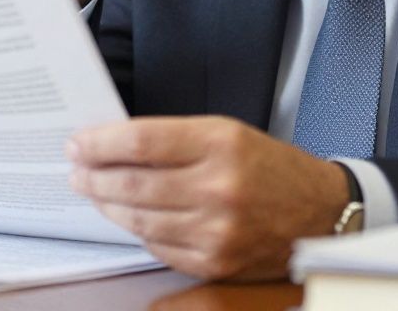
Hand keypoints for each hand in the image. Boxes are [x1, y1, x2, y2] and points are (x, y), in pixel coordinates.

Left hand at [67, 116, 350, 280]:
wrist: (320, 213)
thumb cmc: (272, 168)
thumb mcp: (228, 133)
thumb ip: (175, 139)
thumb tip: (117, 145)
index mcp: (221, 143)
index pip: (142, 141)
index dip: (101, 142)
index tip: (80, 142)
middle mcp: (218, 188)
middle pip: (133, 183)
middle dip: (94, 175)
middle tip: (76, 169)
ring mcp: (216, 231)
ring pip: (139, 218)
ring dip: (107, 204)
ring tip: (94, 192)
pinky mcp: (214, 263)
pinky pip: (157, 246)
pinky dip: (137, 230)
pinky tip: (128, 216)